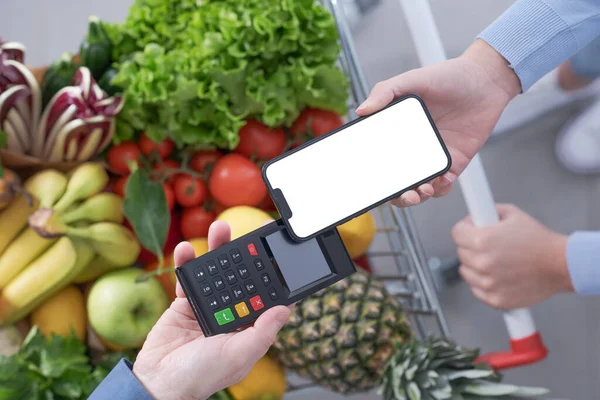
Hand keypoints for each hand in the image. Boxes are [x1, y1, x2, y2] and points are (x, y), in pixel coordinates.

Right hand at [132, 220, 292, 399]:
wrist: (158, 382)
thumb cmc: (202, 376)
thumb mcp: (239, 355)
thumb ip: (263, 332)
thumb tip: (285, 308)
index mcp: (249, 328)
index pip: (267, 297)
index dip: (275, 276)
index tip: (281, 253)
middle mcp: (232, 314)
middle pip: (242, 277)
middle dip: (246, 254)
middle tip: (252, 232)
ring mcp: (208, 307)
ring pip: (217, 272)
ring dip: (218, 249)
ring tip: (221, 227)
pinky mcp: (185, 304)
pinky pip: (188, 278)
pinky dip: (187, 261)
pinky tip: (187, 247)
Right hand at [357, 39, 521, 206]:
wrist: (486, 81)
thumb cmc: (449, 77)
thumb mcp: (413, 79)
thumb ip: (385, 91)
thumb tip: (361, 111)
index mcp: (397, 132)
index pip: (378, 158)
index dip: (372, 174)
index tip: (368, 182)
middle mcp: (412, 148)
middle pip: (397, 181)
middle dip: (396, 195)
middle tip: (401, 194)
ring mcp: (432, 157)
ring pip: (419, 188)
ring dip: (417, 196)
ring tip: (421, 190)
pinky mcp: (453, 162)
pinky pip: (443, 185)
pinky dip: (440, 189)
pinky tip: (442, 180)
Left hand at [451, 203, 573, 308]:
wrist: (560, 265)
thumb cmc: (539, 241)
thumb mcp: (513, 214)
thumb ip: (489, 211)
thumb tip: (476, 215)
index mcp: (482, 240)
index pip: (456, 233)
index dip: (465, 229)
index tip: (471, 230)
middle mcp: (482, 262)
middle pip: (461, 252)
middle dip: (472, 247)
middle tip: (490, 245)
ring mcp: (488, 283)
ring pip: (466, 272)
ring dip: (475, 266)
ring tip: (496, 261)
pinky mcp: (495, 299)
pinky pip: (476, 289)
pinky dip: (483, 283)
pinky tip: (498, 275)